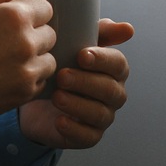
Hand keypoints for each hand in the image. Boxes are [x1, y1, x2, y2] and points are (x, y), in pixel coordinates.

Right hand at [0, 0, 55, 127]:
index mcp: (14, 16)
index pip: (45, 7)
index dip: (30, 11)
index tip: (15, 19)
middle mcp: (26, 43)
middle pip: (50, 34)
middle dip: (34, 34)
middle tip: (7, 41)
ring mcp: (27, 71)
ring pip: (49, 60)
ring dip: (35, 58)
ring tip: (8, 60)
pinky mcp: (23, 94)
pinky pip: (40, 82)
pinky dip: (29, 79)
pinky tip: (6, 76)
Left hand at [17, 20, 134, 149]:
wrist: (38, 97)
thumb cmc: (62, 65)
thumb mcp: (75, 44)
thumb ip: (99, 33)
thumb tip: (127, 29)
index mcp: (114, 70)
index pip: (118, 64)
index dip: (103, 60)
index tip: (82, 55)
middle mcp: (114, 94)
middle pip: (110, 90)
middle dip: (86, 82)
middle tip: (62, 75)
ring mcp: (103, 117)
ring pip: (100, 114)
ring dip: (78, 105)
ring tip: (57, 96)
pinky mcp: (89, 136)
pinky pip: (88, 137)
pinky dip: (74, 129)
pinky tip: (59, 121)